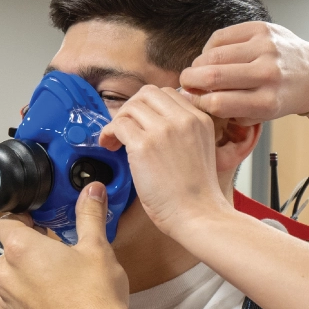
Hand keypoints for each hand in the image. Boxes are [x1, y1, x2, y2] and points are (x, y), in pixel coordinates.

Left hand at [0, 182, 136, 308]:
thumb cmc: (97, 297)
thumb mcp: (97, 248)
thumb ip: (90, 215)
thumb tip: (93, 190)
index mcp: (21, 249)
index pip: (7, 222)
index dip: (24, 220)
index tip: (40, 225)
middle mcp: (5, 275)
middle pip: (7, 252)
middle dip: (26, 251)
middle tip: (55, 255)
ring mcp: (5, 304)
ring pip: (6, 281)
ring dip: (22, 278)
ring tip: (53, 284)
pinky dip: (18, 305)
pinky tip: (42, 307)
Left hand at [97, 86, 234, 237]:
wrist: (199, 215)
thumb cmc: (197, 195)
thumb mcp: (200, 150)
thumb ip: (183, 133)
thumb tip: (152, 125)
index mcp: (200, 119)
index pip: (167, 94)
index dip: (148, 107)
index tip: (140, 122)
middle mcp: (183, 119)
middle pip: (147, 93)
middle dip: (131, 108)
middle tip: (124, 129)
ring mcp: (164, 130)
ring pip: (131, 106)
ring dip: (118, 120)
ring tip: (115, 141)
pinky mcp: (144, 145)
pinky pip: (118, 124)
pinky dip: (108, 133)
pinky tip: (110, 147)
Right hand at [179, 21, 308, 125]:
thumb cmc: (281, 97)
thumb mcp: (261, 115)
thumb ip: (231, 112)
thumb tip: (195, 101)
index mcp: (267, 102)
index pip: (218, 103)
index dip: (196, 103)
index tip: (189, 102)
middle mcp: (267, 74)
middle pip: (212, 77)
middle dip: (189, 81)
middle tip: (185, 84)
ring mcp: (265, 48)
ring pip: (213, 55)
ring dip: (198, 64)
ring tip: (197, 70)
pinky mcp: (261, 29)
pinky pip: (221, 37)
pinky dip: (210, 48)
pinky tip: (212, 56)